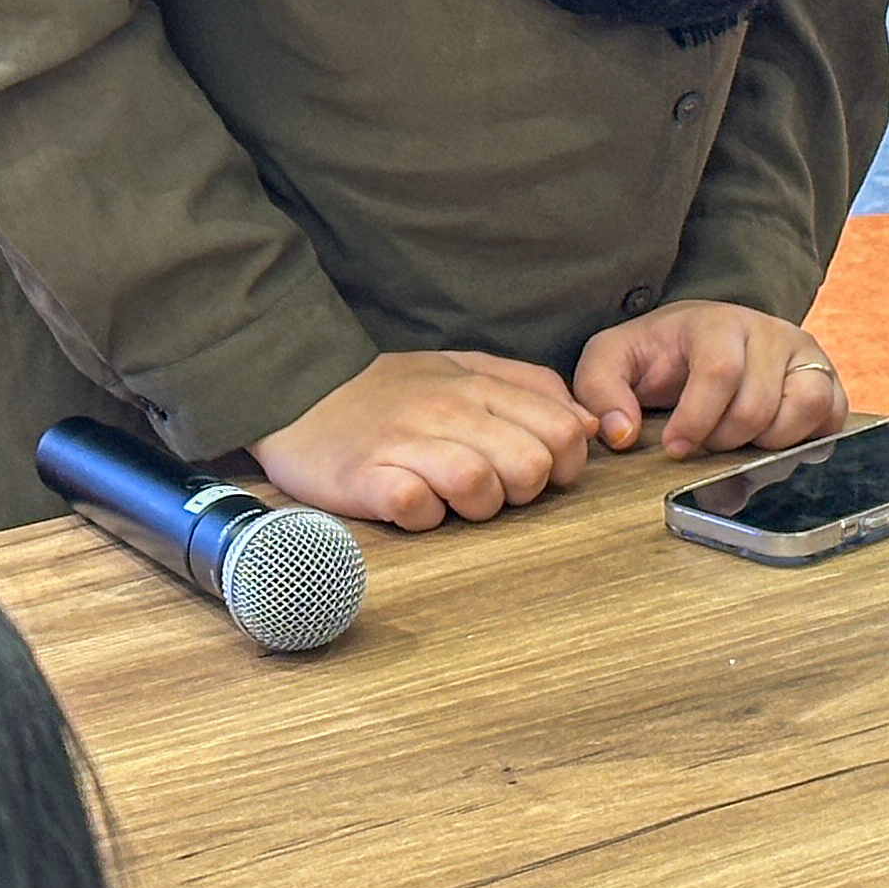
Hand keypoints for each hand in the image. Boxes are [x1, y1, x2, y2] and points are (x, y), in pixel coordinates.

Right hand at [251, 349, 594, 532]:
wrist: (299, 392)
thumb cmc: (392, 390)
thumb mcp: (466, 370)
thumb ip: (531, 390)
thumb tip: (589, 423)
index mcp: (479, 385)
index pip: (564, 429)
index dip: (566, 462)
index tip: (540, 473)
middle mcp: (448, 410)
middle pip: (531, 465)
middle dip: (525, 491)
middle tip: (494, 489)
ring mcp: (406, 444)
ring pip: (481, 487)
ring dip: (477, 507)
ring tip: (451, 498)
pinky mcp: (366, 479)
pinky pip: (418, 509)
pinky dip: (423, 517)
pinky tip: (413, 506)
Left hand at [573, 301, 846, 460]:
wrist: (703, 337)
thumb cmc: (659, 353)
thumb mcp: (612, 360)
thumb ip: (600, 390)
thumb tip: (622, 434)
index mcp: (718, 322)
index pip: (720, 372)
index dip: (697, 419)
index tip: (677, 447)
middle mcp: (770, 332)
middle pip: (759, 402)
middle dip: (725, 439)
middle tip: (706, 443)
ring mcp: (804, 353)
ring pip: (806, 406)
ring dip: (768, 440)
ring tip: (740, 439)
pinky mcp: (827, 377)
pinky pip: (832, 414)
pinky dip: (804, 437)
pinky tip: (771, 437)